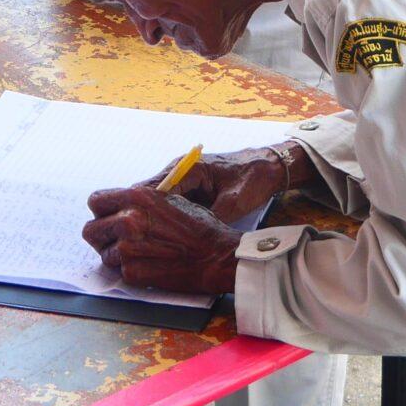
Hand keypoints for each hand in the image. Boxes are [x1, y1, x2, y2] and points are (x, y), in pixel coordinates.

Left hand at [81, 186, 240, 294]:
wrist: (216, 256)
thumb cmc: (198, 227)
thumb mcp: (169, 200)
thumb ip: (139, 202)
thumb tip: (118, 207)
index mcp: (136, 197)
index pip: (95, 201)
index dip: (102, 211)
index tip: (108, 217)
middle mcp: (128, 220)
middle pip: (90, 230)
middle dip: (102, 236)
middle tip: (117, 240)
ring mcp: (128, 248)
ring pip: (104, 254)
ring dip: (117, 255)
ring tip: (141, 254)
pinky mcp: (133, 272)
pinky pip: (119, 271)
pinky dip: (131, 270)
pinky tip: (150, 265)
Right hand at [136, 145, 292, 223]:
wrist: (269, 167)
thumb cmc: (253, 179)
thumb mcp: (234, 203)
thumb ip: (211, 217)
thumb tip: (191, 237)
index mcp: (190, 168)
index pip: (157, 188)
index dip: (145, 208)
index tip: (136, 227)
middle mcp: (183, 171)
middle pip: (156, 195)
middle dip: (147, 214)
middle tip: (138, 237)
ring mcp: (187, 179)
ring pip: (164, 200)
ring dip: (159, 216)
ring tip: (148, 238)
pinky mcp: (194, 188)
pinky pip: (177, 203)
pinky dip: (172, 216)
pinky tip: (169, 234)